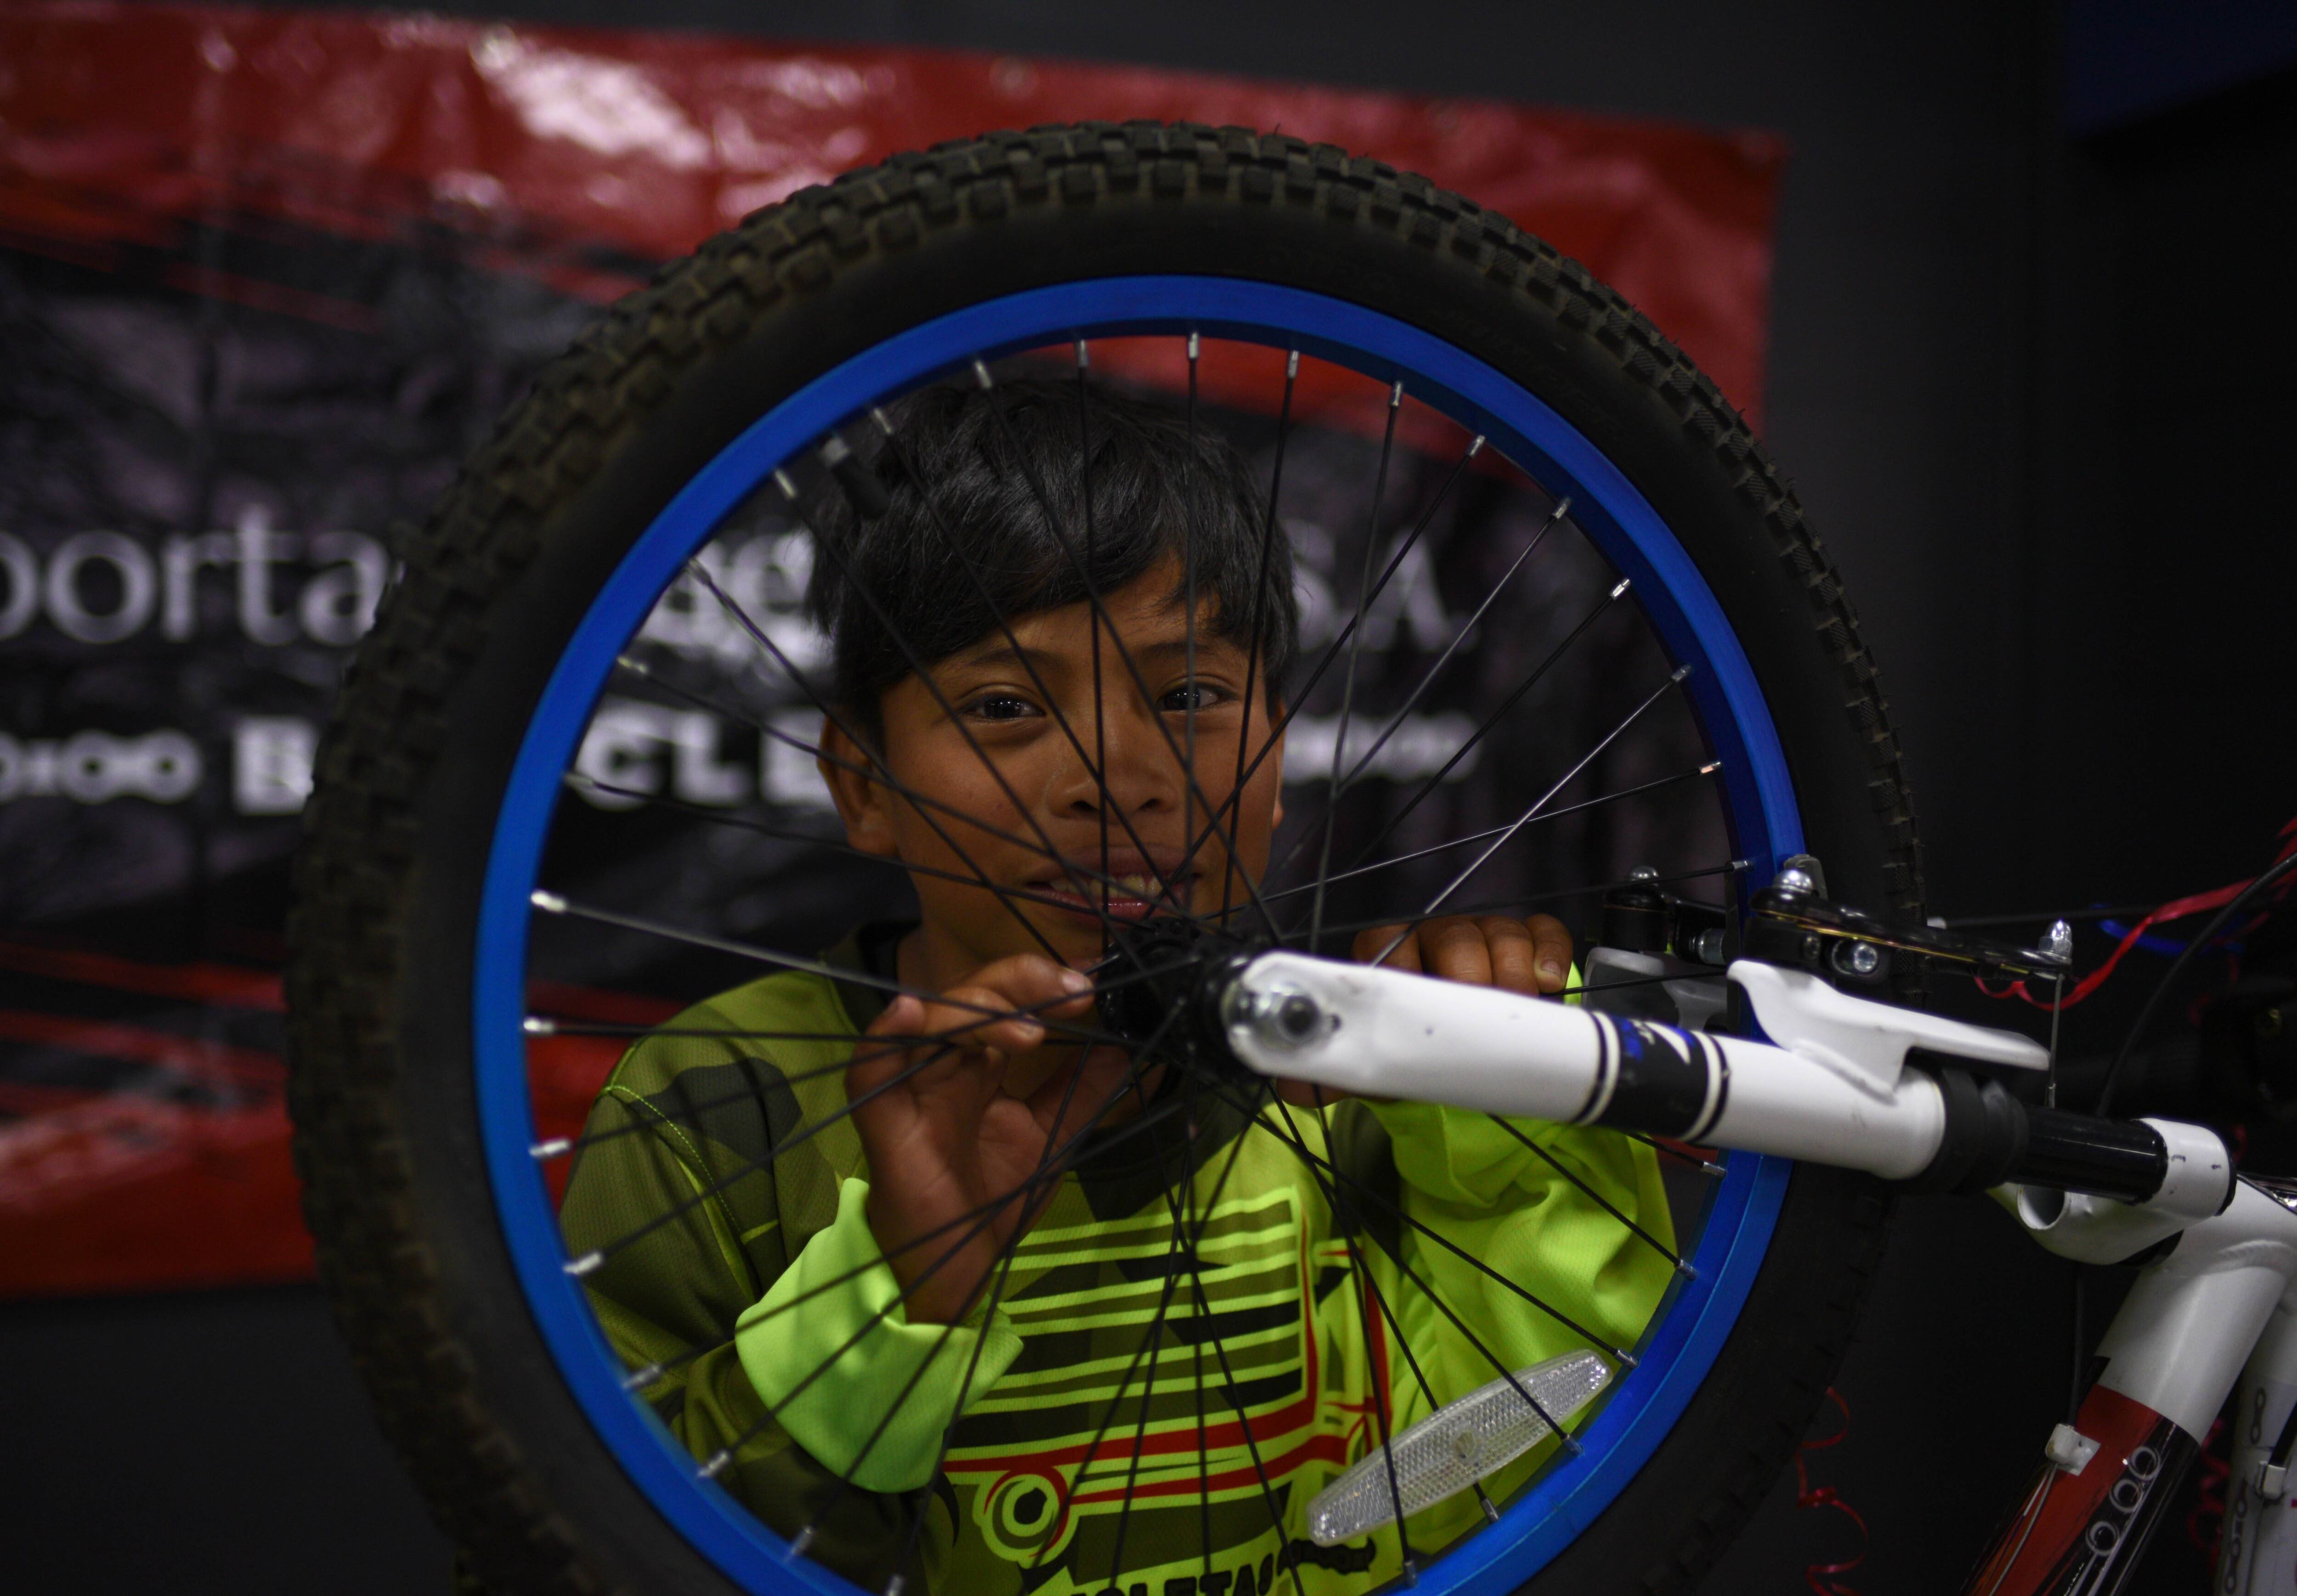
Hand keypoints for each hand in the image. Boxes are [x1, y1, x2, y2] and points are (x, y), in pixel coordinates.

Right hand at [848, 955, 1130, 1324]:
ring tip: (1028, 1032)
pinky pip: (870, 1069)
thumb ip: (1084, 1092)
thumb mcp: (1052, 1138)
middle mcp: (944, 1064)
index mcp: (980, 1064)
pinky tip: (910, 1011)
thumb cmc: (995, 1201)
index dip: (1040, 983)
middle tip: (1071, 993)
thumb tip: (1125, 1043)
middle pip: (968, 995)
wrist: (960, 1269)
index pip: (1004, 1000)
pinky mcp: (884, 1122)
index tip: (1087, 987)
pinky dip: (885, 1036)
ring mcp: (912, 1088)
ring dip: (975, 1011)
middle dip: (1018, 982)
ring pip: (928, 1020)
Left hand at [1267, 914, 1575, 1108]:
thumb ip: (1338, 1073)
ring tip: (1519, 1004)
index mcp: (1391, 957)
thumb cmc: (1416, 1043)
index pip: (1387, 941)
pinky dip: (1547, 950)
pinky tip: (1549, 981)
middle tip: (1480, 1012)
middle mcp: (1434, 938)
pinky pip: (1542, 930)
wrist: (1465, 1047)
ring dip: (1511, 967)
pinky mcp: (1527, 941)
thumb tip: (1291, 1089)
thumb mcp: (1379, 1061)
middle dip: (1468, 971)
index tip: (1419, 995)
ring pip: (1497, 930)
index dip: (1403, 965)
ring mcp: (1482, 934)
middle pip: (1451, 934)